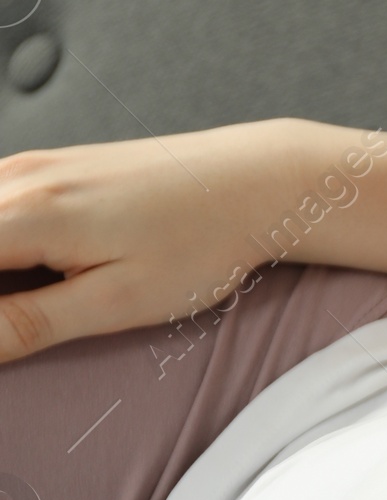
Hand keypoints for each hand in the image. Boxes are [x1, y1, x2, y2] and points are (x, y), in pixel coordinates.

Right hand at [0, 119, 355, 362]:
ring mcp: (27, 166)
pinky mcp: (44, 167)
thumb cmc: (194, 246)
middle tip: (19, 323)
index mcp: (25, 214)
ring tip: (30, 303)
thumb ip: (27, 323)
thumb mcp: (113, 303)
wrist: (249, 184)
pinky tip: (22, 273)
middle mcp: (16, 178)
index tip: (8, 332)